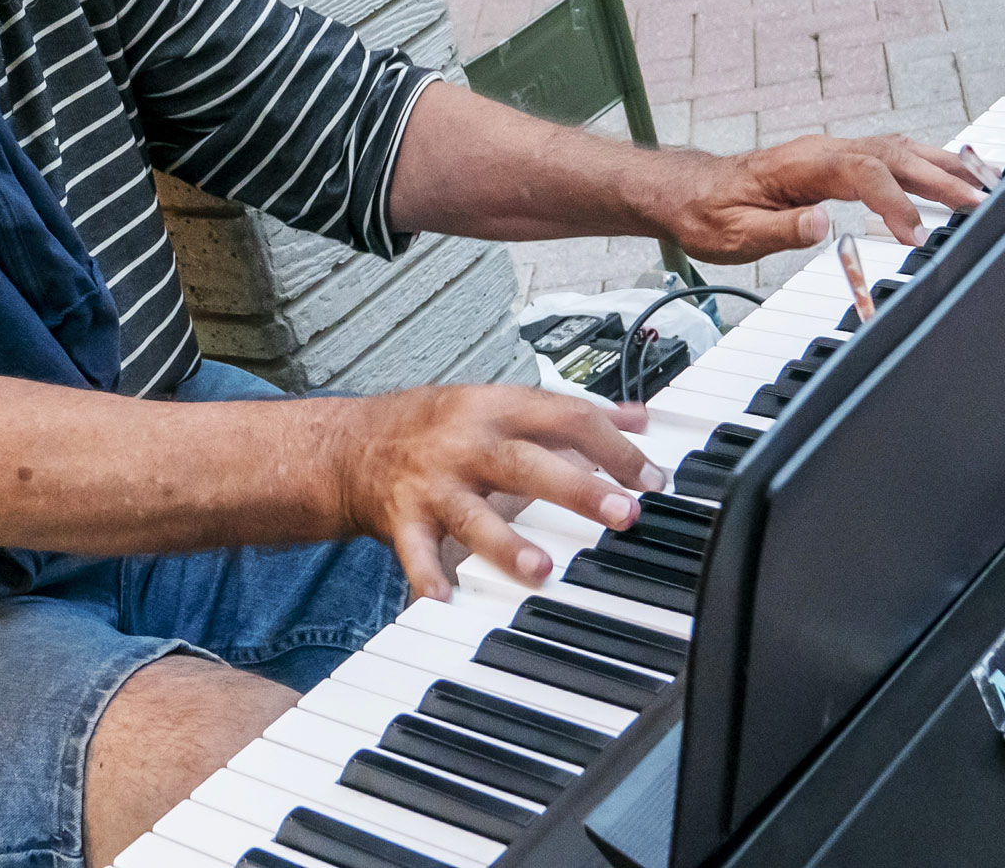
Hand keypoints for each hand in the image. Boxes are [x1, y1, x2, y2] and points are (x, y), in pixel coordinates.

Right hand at [336, 385, 661, 600]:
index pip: (564, 417)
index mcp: (497, 410)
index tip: (652, 479)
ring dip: (505, 542)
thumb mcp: (500, 404)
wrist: (352, 445)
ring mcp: (434, 484)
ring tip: (539, 568)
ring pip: (472, 514)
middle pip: (526, 463)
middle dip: (575, 488)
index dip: (613, 445)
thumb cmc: (435, 426)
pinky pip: (415, 552)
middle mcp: (467, 445)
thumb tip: (637, 416)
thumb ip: (567, 413)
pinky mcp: (404, 519)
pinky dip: (426, 575)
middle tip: (621, 513)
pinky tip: (443, 600)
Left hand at [658, 133, 983, 262]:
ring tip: (985, 185)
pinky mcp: (833, 164)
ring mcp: (829, 154)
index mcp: (800, 165)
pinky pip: (888, 156)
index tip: (918, 235)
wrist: (684, 192)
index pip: (863, 174)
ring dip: (941, 166)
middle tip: (982, 204)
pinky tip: (948, 175)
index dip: (895, 202)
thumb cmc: (705, 213)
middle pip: (893, 155)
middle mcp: (821, 152)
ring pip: (896, 150)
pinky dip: (924, 164)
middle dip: (941, 178)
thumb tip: (823, 225)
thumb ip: (780, 230)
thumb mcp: (734, 234)